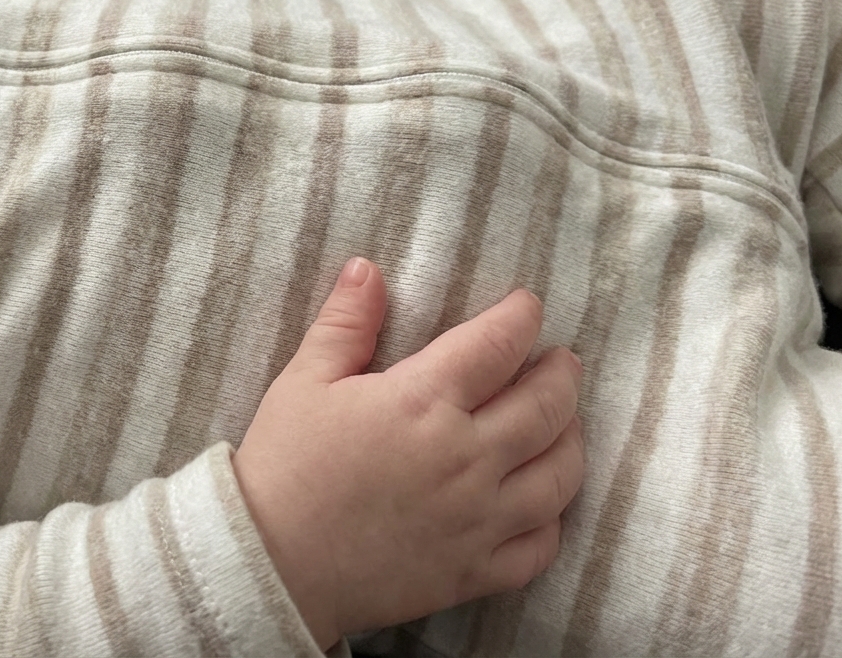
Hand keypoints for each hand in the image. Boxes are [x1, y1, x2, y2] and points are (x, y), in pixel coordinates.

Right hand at [232, 258, 584, 650]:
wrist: (269, 564)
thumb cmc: (283, 468)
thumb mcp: (303, 381)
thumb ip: (345, 324)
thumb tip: (369, 269)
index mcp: (424, 402)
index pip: (498, 345)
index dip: (521, 317)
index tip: (528, 306)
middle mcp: (466, 457)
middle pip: (546, 405)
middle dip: (561, 374)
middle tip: (561, 360)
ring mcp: (478, 519)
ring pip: (559, 475)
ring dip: (572, 439)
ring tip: (566, 422)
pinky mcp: (474, 571)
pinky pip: (540, 546)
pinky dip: (553, 521)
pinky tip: (545, 503)